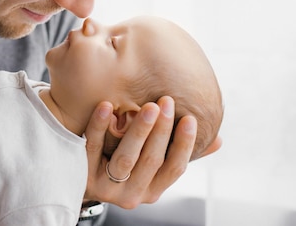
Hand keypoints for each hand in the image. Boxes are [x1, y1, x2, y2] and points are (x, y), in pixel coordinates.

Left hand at [84, 96, 215, 207]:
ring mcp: (106, 187)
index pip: (174, 169)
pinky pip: (91, 148)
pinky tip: (106, 106)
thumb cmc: (123, 164)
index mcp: (152, 190)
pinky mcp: (83, 175)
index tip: (190, 119)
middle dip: (161, 130)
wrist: (78, 177)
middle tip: (167, 101)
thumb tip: (218, 141)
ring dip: (138, 130)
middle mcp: (132, 194)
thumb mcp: (150, 164)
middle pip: (151, 161)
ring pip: (126, 158)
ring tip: (148, 106)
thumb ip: (178, 152)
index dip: (183, 144)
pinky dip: (99, 126)